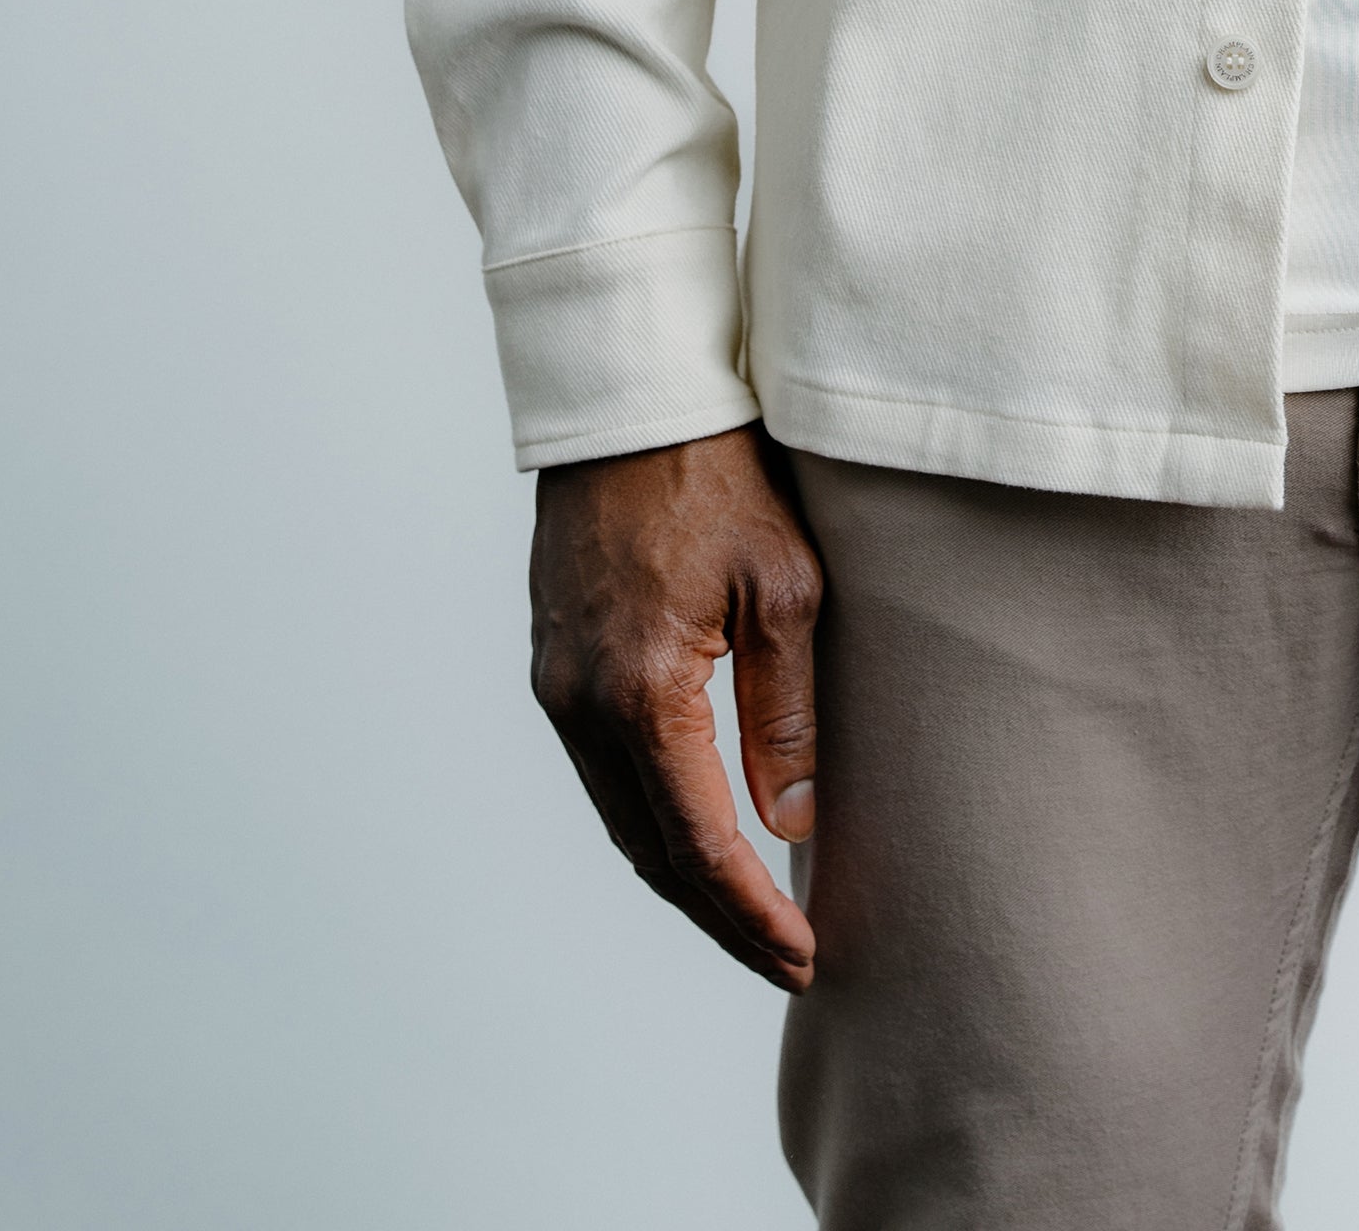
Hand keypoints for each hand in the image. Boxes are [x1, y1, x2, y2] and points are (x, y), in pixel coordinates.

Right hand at [527, 427, 825, 989]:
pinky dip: (651, 819)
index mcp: (642, 691)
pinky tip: (695, 831)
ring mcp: (557, 685)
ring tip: (750, 916)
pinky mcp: (554, 662)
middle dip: (718, 917)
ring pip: (621, 818)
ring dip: (682, 875)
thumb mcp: (785, 585)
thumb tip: (792, 825)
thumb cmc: (721, 473)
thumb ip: (787, 714)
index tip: (804, 957)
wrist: (632, 398)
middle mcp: (581, 704)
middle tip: (785, 959)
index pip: (701, 843)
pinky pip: (602, 772)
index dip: (752, 914)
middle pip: (651, 852)